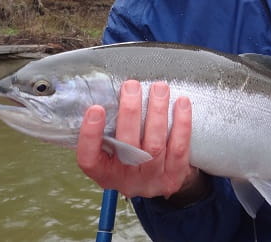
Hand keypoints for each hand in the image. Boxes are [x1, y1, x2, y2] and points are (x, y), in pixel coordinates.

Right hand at [77, 80, 204, 200]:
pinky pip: (179, 148)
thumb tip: (105, 91)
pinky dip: (181, 123)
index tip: (96, 108)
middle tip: (132, 86)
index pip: (89, 158)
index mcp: (103, 172)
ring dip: (157, 112)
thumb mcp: (110, 151)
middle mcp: (126, 178)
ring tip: (159, 88)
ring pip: (155, 145)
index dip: (90, 134)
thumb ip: (106, 128)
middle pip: (127, 146)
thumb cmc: (130, 158)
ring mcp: (152, 178)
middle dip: (130, 112)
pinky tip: (181, 103)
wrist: (159, 183)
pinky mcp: (175, 175)